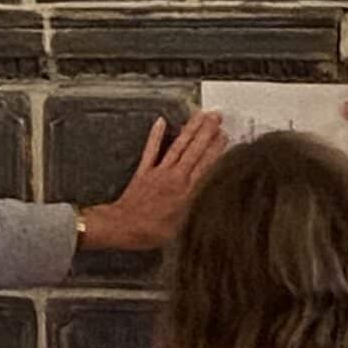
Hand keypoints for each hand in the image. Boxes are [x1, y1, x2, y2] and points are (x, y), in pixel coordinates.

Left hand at [79, 112, 224, 251]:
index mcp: (186, 191)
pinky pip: (151, 149)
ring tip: (201, 115)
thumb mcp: (181, 227)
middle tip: (217, 116)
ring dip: (190, 129)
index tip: (225, 135)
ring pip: (178, 145)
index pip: (205, 164)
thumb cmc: (151, 232)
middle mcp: (174, 177)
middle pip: (194, 149)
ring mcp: (158, 171)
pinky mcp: (144, 170)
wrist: (123, 226)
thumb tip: (209, 199)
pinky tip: (161, 121)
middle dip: (207, 131)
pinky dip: (156, 135)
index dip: (216, 148)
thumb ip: (195, 209)